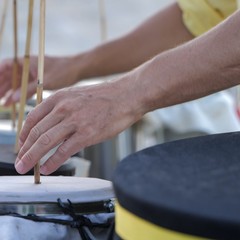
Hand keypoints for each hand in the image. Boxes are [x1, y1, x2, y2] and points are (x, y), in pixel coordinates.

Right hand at [0, 55, 79, 105]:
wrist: (78, 70)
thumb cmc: (63, 72)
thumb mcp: (45, 81)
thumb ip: (29, 89)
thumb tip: (12, 99)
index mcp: (27, 61)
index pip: (6, 65)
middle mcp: (27, 66)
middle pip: (8, 75)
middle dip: (1, 86)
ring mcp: (32, 73)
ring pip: (16, 82)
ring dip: (9, 91)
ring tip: (3, 103)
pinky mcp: (38, 79)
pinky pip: (25, 86)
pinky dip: (19, 94)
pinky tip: (14, 102)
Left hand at [15, 79, 141, 174]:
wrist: (126, 95)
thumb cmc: (105, 97)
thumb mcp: (77, 95)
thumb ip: (62, 108)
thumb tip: (52, 124)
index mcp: (59, 97)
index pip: (33, 118)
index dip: (24, 134)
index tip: (22, 145)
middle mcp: (64, 108)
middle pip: (36, 132)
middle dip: (24, 150)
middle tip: (19, 161)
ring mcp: (75, 121)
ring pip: (46, 142)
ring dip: (32, 157)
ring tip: (25, 167)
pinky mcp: (87, 134)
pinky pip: (64, 151)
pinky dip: (52, 162)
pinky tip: (46, 169)